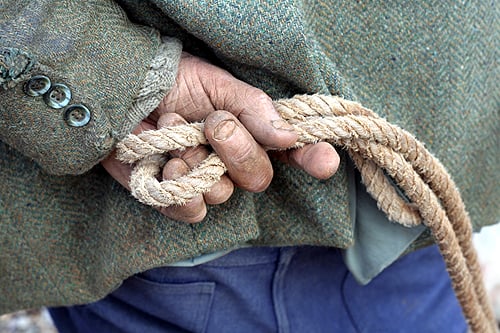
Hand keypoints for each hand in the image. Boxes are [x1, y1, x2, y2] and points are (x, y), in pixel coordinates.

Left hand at [103, 52, 339, 221]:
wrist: (121, 93)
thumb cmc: (172, 82)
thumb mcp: (216, 84)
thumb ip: (253, 107)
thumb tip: (289, 136)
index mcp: (250, 130)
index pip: (291, 152)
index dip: (312, 159)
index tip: (325, 162)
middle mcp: (232, 160)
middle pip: (258, 178)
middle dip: (236, 150)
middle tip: (211, 124)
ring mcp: (204, 181)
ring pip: (223, 193)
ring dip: (196, 163)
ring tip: (172, 135)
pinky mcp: (174, 198)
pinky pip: (193, 211)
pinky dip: (179, 189)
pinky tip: (165, 166)